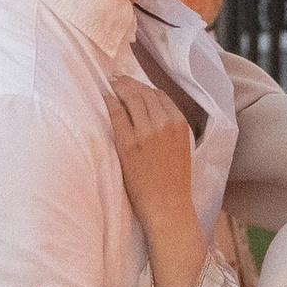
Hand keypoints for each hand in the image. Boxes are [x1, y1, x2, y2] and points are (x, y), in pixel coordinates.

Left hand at [108, 78, 195, 233]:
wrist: (168, 206)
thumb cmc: (174, 182)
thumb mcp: (181, 148)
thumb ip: (170, 129)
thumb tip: (152, 114)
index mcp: (179, 124)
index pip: (160, 95)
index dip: (145, 87)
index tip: (135, 85)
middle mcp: (164, 123)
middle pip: (144, 93)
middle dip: (129, 83)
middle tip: (118, 80)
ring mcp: (146, 132)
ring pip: (131, 99)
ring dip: (119, 88)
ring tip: (110, 85)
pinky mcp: (129, 143)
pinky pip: (117, 114)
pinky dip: (110, 103)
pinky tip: (104, 98)